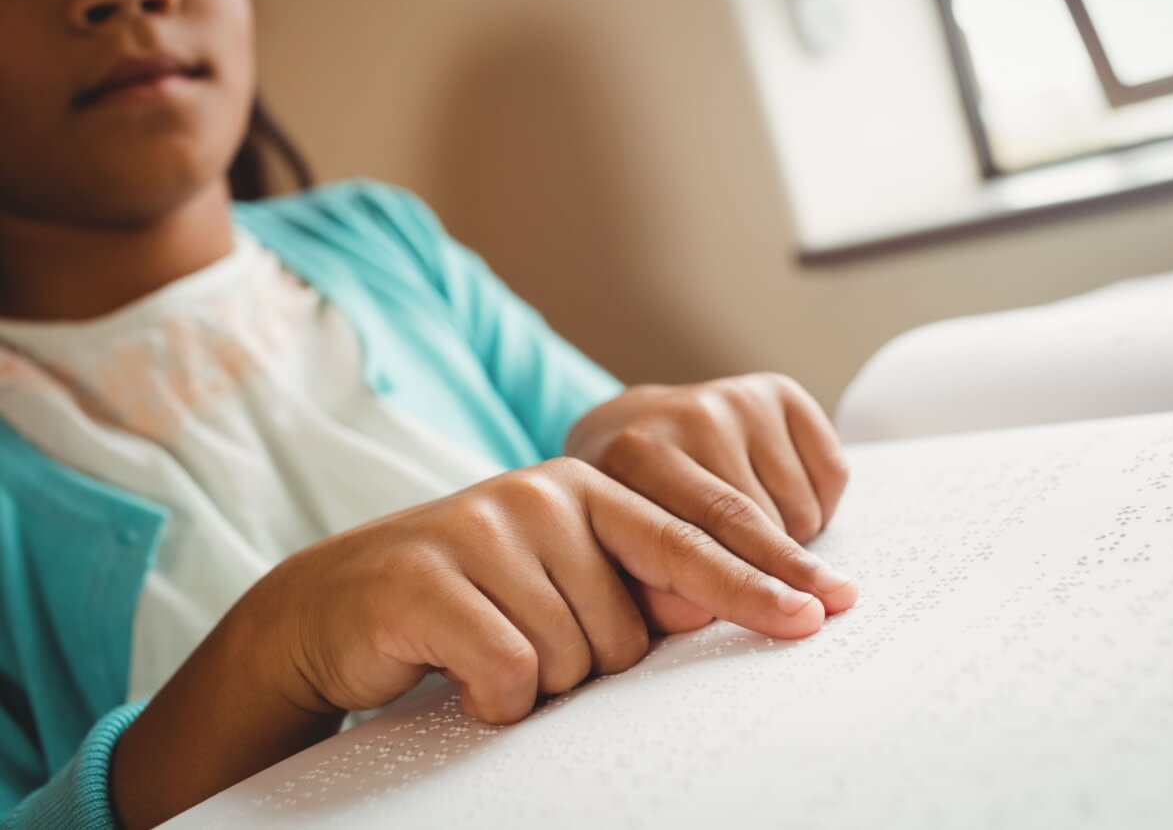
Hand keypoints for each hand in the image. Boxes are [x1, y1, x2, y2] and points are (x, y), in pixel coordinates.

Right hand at [251, 457, 834, 726]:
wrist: (337, 605)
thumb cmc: (471, 599)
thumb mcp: (560, 580)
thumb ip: (635, 584)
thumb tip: (718, 605)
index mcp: (588, 489)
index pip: (693, 539)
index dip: (759, 580)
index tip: (820, 613)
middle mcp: (543, 496)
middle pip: (630, 633)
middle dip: (591, 666)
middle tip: (529, 642)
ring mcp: (484, 530)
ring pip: (573, 660)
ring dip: (539, 685)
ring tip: (488, 650)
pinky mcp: (429, 580)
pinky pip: (511, 674)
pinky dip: (494, 699)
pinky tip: (461, 676)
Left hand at [564, 374, 855, 632]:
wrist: (628, 431)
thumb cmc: (624, 509)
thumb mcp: (611, 550)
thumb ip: (646, 592)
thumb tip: (701, 614)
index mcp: (631, 456)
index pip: (697, 540)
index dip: (748, 589)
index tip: (800, 620)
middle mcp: (686, 416)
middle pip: (757, 519)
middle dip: (793, 575)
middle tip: (825, 610)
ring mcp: (734, 399)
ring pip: (797, 506)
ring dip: (792, 541)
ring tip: (756, 540)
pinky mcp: (776, 392)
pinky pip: (830, 472)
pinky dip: (818, 505)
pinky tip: (779, 502)